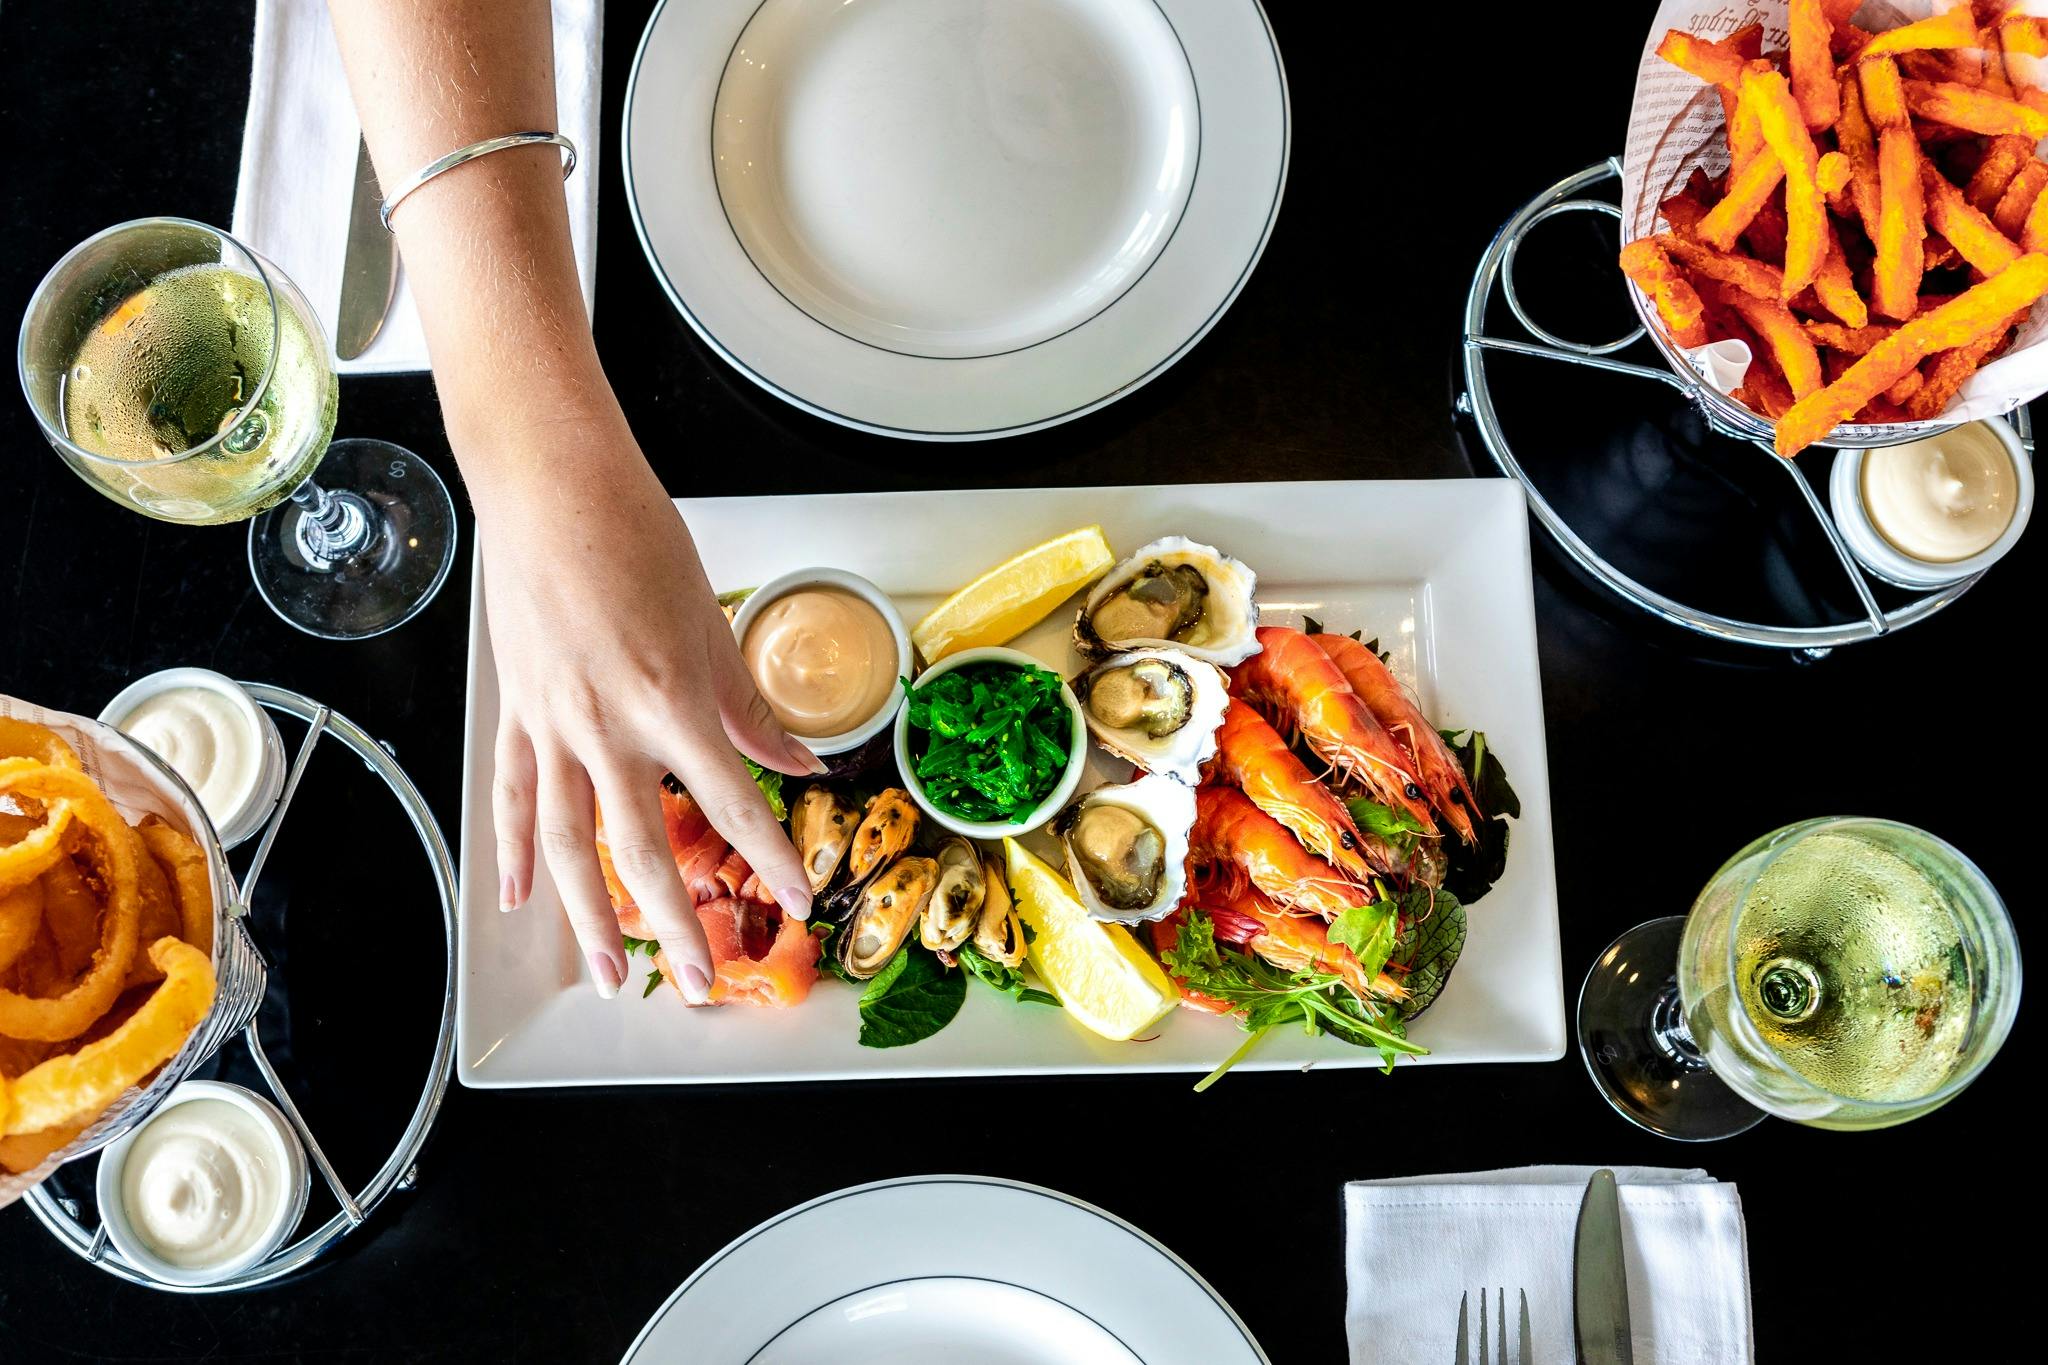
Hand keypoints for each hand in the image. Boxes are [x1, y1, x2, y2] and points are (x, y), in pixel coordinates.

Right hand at [479, 414, 822, 1003]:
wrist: (551, 488)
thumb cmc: (635, 538)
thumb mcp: (710, 624)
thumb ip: (748, 707)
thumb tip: (792, 762)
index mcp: (671, 701)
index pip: (731, 803)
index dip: (769, 856)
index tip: (796, 899)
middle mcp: (608, 727)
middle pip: (641, 849)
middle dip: (675, 924)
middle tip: (697, 983)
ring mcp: (553, 725)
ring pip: (568, 844)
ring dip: (589, 918)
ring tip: (609, 975)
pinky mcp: (516, 712)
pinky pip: (515, 798)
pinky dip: (515, 853)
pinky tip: (522, 901)